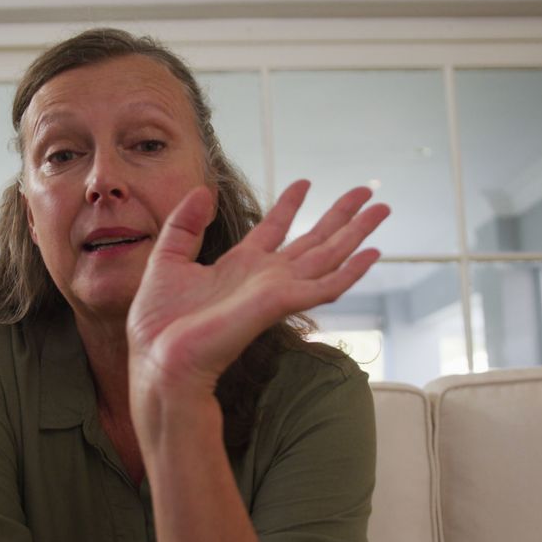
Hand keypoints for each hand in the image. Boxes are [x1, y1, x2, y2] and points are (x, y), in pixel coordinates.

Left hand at [126, 180, 389, 413]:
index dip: (290, 205)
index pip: (274, 229)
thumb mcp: (166, 259)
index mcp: (239, 266)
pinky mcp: (282, 303)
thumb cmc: (158, 323)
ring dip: (356, 233)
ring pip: (328, 256)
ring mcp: (277, 290)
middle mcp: (265, 277)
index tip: (305, 183)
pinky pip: (326, 286)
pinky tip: (372, 253)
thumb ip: (184, 224)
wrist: (160, 358)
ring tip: (382, 209)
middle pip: (313, 240)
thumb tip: (201, 191)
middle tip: (366, 191)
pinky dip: (351, 270)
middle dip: (340, 216)